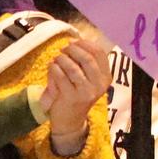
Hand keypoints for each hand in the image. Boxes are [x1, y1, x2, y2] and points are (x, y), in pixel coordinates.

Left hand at [44, 34, 109, 154]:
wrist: (70, 119)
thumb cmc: (76, 93)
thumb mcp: (87, 78)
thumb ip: (86, 61)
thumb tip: (79, 39)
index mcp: (106, 77)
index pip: (99, 53)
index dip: (84, 44)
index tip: (73, 42)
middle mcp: (99, 84)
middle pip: (87, 58)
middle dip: (72, 50)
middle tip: (62, 50)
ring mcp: (86, 92)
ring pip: (73, 67)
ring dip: (61, 59)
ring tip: (56, 59)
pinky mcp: (72, 97)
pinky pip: (61, 76)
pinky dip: (53, 68)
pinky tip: (51, 67)